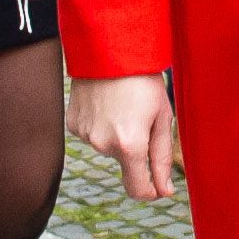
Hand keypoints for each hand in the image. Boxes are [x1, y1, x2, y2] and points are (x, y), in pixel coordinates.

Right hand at [69, 73, 180, 198]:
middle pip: (125, 161)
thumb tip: (165, 191)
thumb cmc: (143, 79)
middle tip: (141, 114)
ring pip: (108, 146)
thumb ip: (162, 158)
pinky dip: (101, 123)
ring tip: (123, 103)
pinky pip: (92, 133)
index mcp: (130, 145)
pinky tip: (106, 102)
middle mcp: (104, 145)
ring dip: (117, 133)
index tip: (158, 186)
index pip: (138, 189)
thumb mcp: (162, 116)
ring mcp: (85, 135)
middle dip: (135, 146)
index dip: (150, 191)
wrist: (109, 47)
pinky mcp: (73, 124)